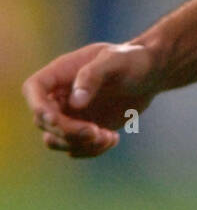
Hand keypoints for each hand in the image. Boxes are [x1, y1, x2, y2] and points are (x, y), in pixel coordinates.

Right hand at [22, 41, 160, 159]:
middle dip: (68, 131)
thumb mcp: (115, 60)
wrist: (149, 74)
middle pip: (44, 121)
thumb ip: (92, 75)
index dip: (38, 107)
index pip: (33, 89)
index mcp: (61, 72)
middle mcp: (60, 95)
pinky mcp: (84, 129)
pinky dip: (91, 150)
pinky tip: (113, 139)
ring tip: (108, 138)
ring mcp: (71, 114)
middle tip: (96, 132)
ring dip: (79, 144)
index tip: (56, 120)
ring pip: (56, 140)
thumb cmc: (132, 59)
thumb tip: (74, 103)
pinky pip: (76, 148)